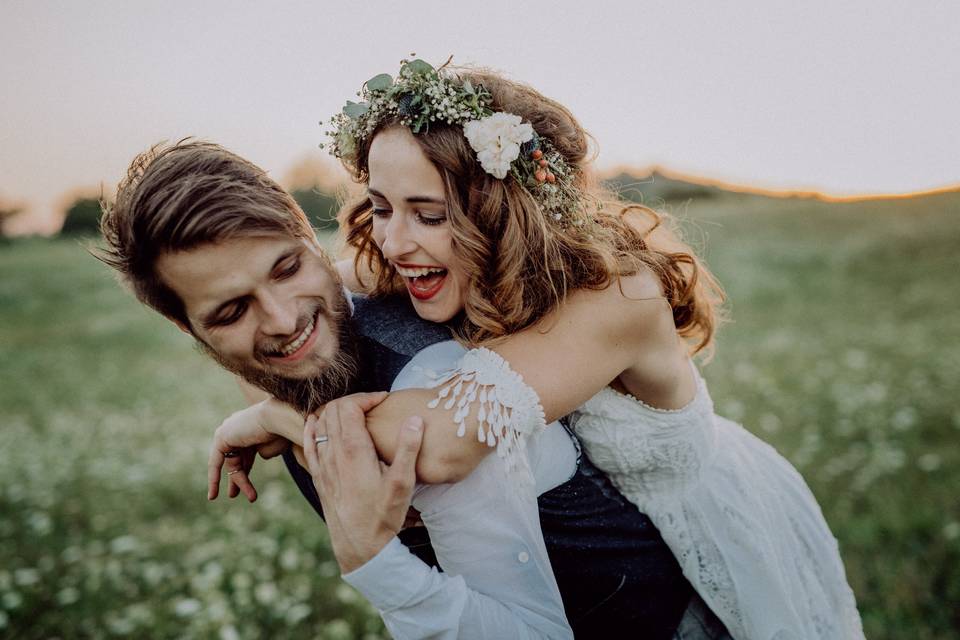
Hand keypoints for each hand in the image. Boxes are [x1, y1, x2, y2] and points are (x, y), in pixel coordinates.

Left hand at [207, 400, 296, 501]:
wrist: (276, 418)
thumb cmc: (282, 430)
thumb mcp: (276, 445)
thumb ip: (267, 451)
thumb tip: (261, 454)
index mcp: (252, 428)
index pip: (246, 453)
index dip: (246, 471)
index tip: (248, 487)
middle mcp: (238, 427)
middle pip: (236, 459)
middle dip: (238, 478)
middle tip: (233, 495)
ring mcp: (229, 430)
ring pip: (231, 463)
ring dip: (236, 482)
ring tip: (237, 498)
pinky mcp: (221, 436)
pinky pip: (216, 462)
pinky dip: (214, 478)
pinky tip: (214, 494)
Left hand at [302, 392, 424, 572]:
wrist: (360, 546)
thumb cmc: (384, 515)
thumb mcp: (403, 482)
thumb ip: (408, 448)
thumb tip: (414, 419)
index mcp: (354, 450)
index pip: (350, 406)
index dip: (367, 397)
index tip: (383, 400)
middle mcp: (333, 453)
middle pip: (334, 409)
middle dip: (354, 400)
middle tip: (373, 405)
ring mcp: (323, 465)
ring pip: (320, 423)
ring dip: (336, 411)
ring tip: (356, 413)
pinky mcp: (318, 476)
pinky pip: (308, 443)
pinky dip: (312, 427)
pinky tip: (317, 423)